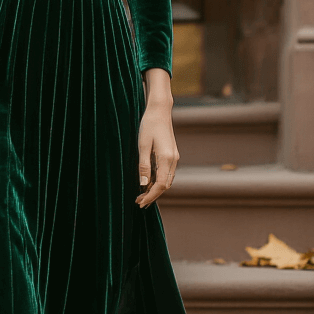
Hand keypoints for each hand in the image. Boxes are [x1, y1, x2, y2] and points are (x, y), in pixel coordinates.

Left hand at [135, 70, 178, 207]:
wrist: (160, 111)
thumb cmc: (149, 126)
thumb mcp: (142, 145)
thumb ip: (143, 165)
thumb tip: (143, 184)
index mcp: (166, 159)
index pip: (160, 185)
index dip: (150, 196)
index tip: (140, 202)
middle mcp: (173, 160)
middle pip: (165, 186)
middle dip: (153, 195)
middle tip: (138, 201)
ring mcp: (174, 158)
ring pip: (167, 180)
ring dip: (156, 189)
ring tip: (141, 194)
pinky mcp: (172, 155)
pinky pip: (167, 173)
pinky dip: (159, 181)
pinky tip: (148, 182)